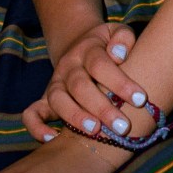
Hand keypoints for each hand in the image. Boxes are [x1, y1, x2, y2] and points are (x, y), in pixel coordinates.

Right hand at [24, 22, 146, 144]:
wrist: (77, 43)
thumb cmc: (107, 45)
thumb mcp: (116, 32)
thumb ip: (123, 39)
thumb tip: (120, 54)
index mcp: (87, 49)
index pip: (101, 64)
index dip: (120, 82)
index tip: (141, 100)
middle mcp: (68, 66)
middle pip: (80, 86)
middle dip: (101, 107)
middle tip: (122, 126)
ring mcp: (54, 83)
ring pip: (57, 100)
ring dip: (75, 117)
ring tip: (95, 132)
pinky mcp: (43, 99)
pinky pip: (31, 114)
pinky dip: (37, 128)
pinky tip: (54, 140)